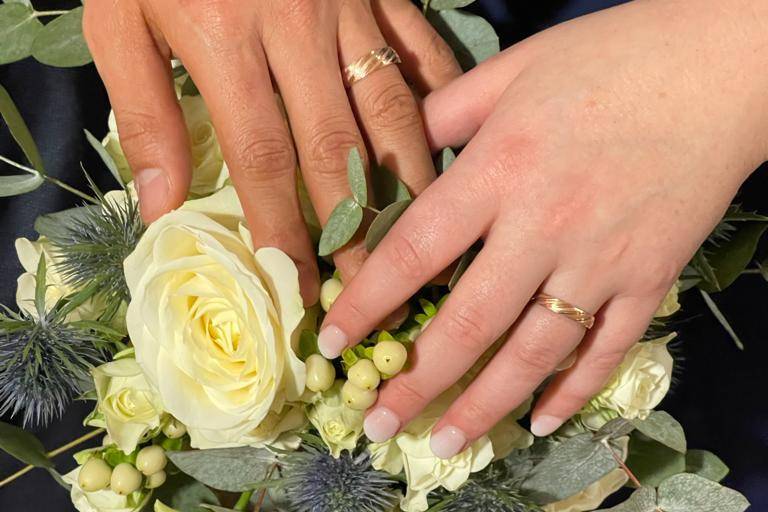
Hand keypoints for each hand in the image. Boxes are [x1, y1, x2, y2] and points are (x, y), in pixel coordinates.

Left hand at [82, 0, 460, 303]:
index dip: (284, 231)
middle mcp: (298, 32)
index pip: (264, 160)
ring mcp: (349, 9)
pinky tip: (453, 147)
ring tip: (421, 239)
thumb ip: (144, 114)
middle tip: (371, 286)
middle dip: (352, 225)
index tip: (300, 286)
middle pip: (336, 149)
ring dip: (406, 181)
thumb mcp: (120, 19)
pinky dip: (441, 101)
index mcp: (226, 40)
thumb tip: (162, 208)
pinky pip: (422, 49)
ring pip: (390, 110)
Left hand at [321, 0, 767, 456]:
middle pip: (468, 324)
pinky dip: (574, 391)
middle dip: (415, 381)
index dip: (366, 304)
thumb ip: (444, 115)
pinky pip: (607, 349)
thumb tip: (391, 155)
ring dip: (483, 405)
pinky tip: (540, 421)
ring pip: (533, 353)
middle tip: (376, 423)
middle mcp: (544, 227)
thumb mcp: (513, 71)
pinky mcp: (649, 279)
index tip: (333, 345)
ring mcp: (601, 261)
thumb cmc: (610, 59)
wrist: (720, 68)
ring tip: (443, 443)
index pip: (413, 252)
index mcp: (500, 170)